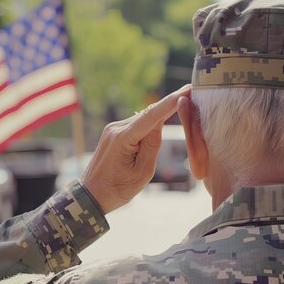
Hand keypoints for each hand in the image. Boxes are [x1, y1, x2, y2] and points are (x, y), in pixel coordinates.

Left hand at [80, 85, 190, 213]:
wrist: (92, 195)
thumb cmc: (117, 188)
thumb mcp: (142, 172)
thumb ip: (153, 146)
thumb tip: (160, 123)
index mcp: (122, 138)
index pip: (152, 116)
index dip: (171, 102)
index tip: (187, 89)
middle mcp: (116, 128)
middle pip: (149, 116)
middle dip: (169, 109)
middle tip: (191, 99)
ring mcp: (113, 129)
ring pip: (143, 121)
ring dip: (157, 124)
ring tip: (165, 135)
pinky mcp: (113, 132)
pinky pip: (136, 126)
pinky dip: (147, 129)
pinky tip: (152, 139)